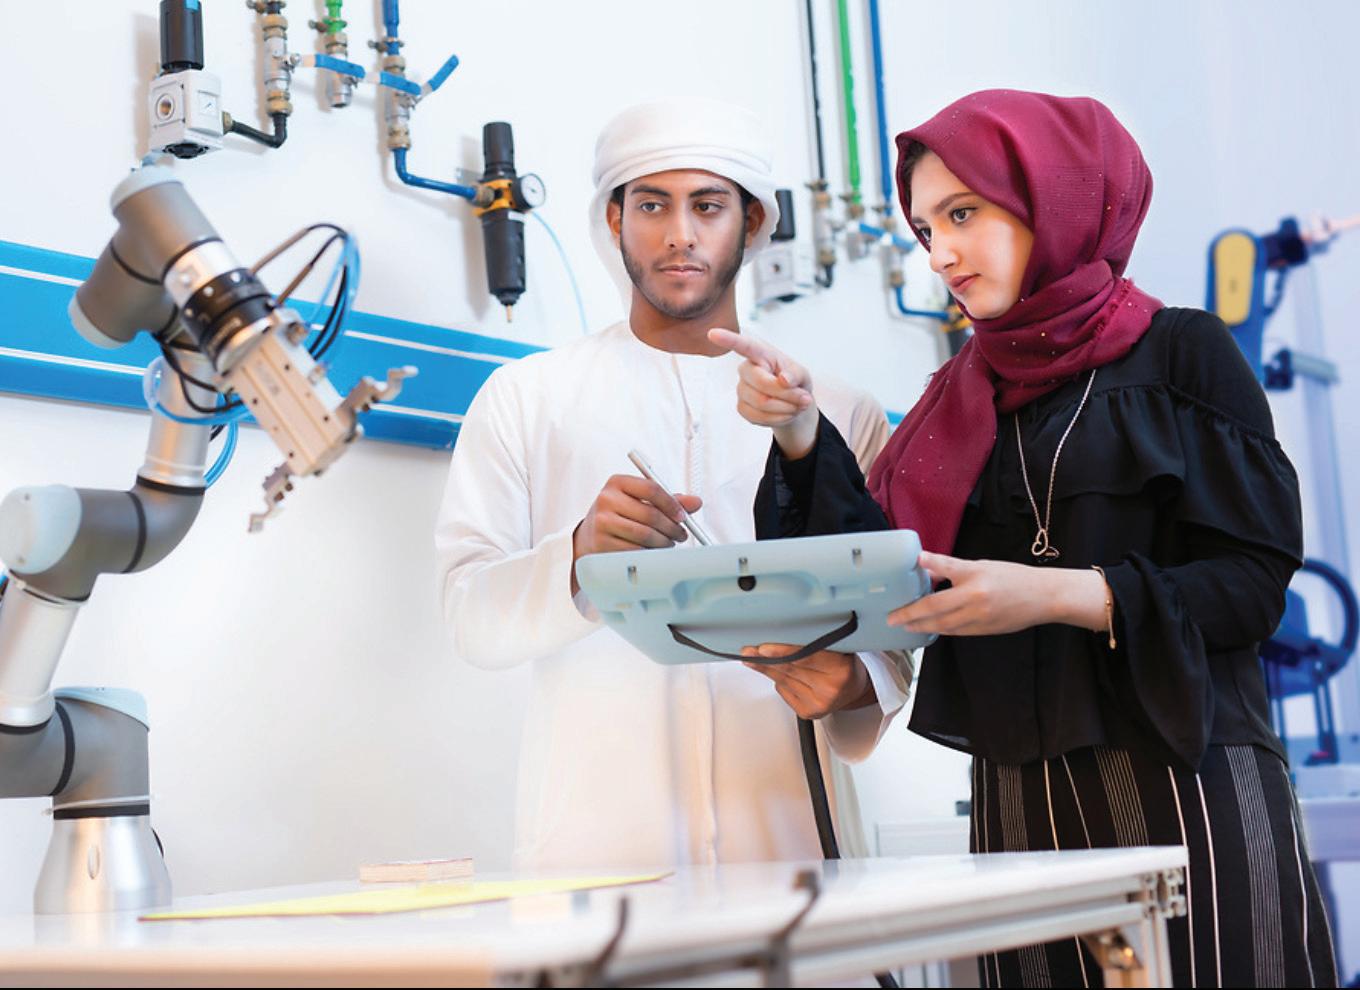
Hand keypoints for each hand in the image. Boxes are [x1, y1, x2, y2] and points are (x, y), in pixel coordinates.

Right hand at [571, 475, 701, 593]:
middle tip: (681, 535)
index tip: (683, 516)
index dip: (672, 504)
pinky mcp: (601, 544)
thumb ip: (668, 500)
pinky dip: (649, 554)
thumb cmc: (621, 515)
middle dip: (672, 527)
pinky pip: (635, 551)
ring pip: (645, 535)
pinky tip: (653, 552)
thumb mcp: (640, 502)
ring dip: (663, 542)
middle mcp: (606, 499)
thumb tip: (696, 502)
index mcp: (617, 482)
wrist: (589, 535)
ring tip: (668, 543)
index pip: (651, 488)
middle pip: (650, 514)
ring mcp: (602, 522)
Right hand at [707, 328, 819, 458]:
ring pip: (763, 403)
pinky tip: (785, 413)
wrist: (793, 404)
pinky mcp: (741, 408)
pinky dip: (779, 418)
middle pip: (763, 384)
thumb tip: (784, 380)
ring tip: (797, 406)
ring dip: (787, 408)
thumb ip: (796, 375)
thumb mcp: (802, 374)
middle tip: (805, 398)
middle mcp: (746, 370)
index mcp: (760, 354)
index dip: (728, 340)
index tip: (712, 333)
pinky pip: (759, 417)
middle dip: (789, 395)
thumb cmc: (795, 381)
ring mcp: (741, 389)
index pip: (744, 346)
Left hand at [740, 645, 875, 718]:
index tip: (764, 648)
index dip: (783, 652)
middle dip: (766, 659)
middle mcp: (831, 689)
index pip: (807, 657)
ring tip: (752, 657)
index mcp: (842, 669)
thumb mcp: (838, 647)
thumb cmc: (844, 663)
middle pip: (790, 670)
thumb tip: (782, 632)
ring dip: (766, 668)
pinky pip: (784, 691)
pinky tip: (776, 672)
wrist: (854, 688)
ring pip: (783, 681)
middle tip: (749, 650)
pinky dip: (778, 680)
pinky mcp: (808, 713)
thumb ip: (815, 642)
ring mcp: (819, 704)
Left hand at [887, 551, 1107, 635]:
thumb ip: (953, 568)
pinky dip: (941, 630)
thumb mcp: (981, 565)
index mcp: (975, 578)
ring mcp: (980, 618)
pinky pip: (957, 632)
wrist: (1044, 597)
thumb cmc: (1012, 577)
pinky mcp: (984, 630)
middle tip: (893, 619)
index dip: (923, 576)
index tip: (905, 583)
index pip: (943, 574)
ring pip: (944, 625)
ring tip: (906, 625)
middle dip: (911, 616)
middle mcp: (975, 599)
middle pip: (935, 609)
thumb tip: (925, 567)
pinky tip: (930, 628)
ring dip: (922, 627)